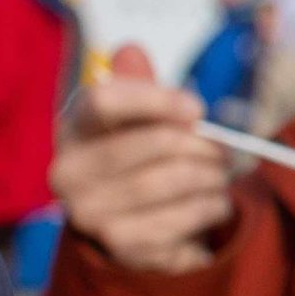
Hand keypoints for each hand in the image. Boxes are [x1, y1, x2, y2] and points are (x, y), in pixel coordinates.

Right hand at [49, 48, 237, 273]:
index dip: (158, 99)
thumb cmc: (145, 158)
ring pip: (171, 181)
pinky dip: (211, 208)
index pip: (105, 100)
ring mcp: (89, 212)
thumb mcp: (141, 117)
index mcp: (73, 128)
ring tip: (220, 176)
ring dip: (212, 177)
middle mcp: (68, 172)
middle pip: (152, 142)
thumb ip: (139, 85)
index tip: (197, 108)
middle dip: (202, 144)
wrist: (141, 227)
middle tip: (226, 149)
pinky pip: (182, 219)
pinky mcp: (119, 245)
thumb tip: (130, 50)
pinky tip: (214, 203)